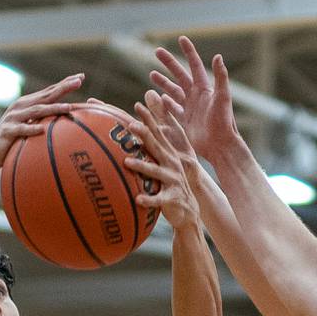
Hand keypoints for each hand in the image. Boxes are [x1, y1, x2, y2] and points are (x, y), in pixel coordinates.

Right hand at [0, 74, 84, 172]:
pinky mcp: (7, 131)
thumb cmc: (14, 141)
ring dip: (53, 108)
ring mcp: (13, 118)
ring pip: (36, 111)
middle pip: (45, 95)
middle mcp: (20, 107)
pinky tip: (42, 130)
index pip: (49, 92)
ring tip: (68, 107)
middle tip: (79, 81)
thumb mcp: (31, 128)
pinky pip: (21, 130)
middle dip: (62, 87)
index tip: (81, 77)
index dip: (64, 83)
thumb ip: (45, 121)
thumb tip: (67, 120)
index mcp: (28, 105)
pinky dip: (31, 129)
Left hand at [110, 93, 202, 233]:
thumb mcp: (163, 163)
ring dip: (142, 166)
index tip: (137, 105)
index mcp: (167, 154)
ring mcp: (173, 180)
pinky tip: (138, 199)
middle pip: (157, 146)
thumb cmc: (169, 183)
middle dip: (145, 134)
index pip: (157, 132)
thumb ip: (152, 145)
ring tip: (127, 162)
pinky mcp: (172, 198)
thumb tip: (138, 125)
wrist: (189, 210)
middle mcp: (171, 163)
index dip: (149, 118)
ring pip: (156, 171)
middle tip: (131, 125)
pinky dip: (149, 199)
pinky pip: (159, 199)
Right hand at [150, 36, 238, 160]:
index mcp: (205, 88)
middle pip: (180, 75)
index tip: (181, 38)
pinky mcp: (186, 121)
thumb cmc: (224, 122)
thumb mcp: (223, 98)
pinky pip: (173, 109)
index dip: (188, 51)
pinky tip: (159, 98)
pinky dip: (165, 103)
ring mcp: (191, 108)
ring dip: (163, 83)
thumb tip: (218, 56)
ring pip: (174, 91)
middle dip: (169, 63)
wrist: (220, 146)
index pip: (195, 65)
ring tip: (151, 74)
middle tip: (157, 51)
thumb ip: (221, 78)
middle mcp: (197, 96)